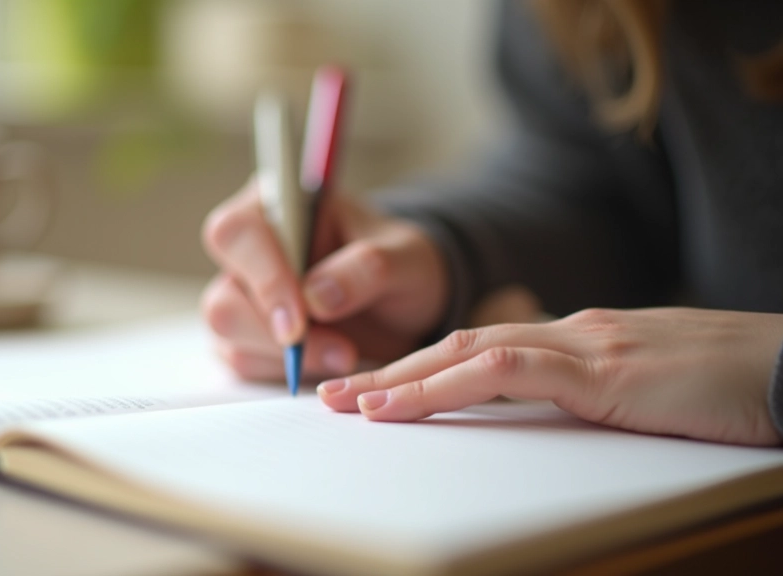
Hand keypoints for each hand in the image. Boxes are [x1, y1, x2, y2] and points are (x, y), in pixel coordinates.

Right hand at [201, 178, 447, 380]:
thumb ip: (366, 268)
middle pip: (222, 297)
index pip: (239, 233)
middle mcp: (247, 249)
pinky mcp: (244, 336)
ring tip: (346, 355)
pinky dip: (287, 372)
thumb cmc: (398, 264)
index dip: (264, 276)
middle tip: (339, 350)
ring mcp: (240, 295)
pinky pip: (244, 362)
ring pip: (228, 335)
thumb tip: (316, 297)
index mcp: (276, 204)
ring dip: (285, 358)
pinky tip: (329, 361)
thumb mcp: (405, 258)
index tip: (302, 318)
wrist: (403, 303)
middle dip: (274, 333)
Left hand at [318, 307, 782, 445]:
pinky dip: (447, 384)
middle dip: (394, 370)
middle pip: (460, 342)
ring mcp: (586, 344)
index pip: (481, 346)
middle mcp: (571, 332)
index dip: (422, 368)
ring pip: (470, 350)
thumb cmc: (728, 388)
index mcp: (578, 338)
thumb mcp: (645, 393)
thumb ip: (593, 393)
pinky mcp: (605, 370)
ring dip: (404, 378)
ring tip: (352, 404)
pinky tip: (406, 404)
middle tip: (334, 395)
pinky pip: (507, 371)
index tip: (374, 391)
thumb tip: (550, 412)